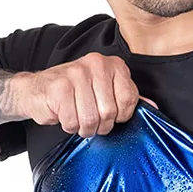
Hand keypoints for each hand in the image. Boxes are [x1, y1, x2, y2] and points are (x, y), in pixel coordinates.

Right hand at [13, 52, 156, 136]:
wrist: (38, 90)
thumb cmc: (74, 94)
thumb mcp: (105, 92)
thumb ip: (128, 99)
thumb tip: (154, 108)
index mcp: (113, 65)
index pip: (129, 101)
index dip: (119, 117)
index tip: (108, 114)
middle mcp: (96, 64)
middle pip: (109, 113)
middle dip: (99, 125)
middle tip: (89, 119)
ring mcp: (76, 73)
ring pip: (91, 120)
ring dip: (83, 128)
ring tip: (77, 117)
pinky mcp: (59, 87)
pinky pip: (72, 121)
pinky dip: (68, 125)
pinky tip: (64, 114)